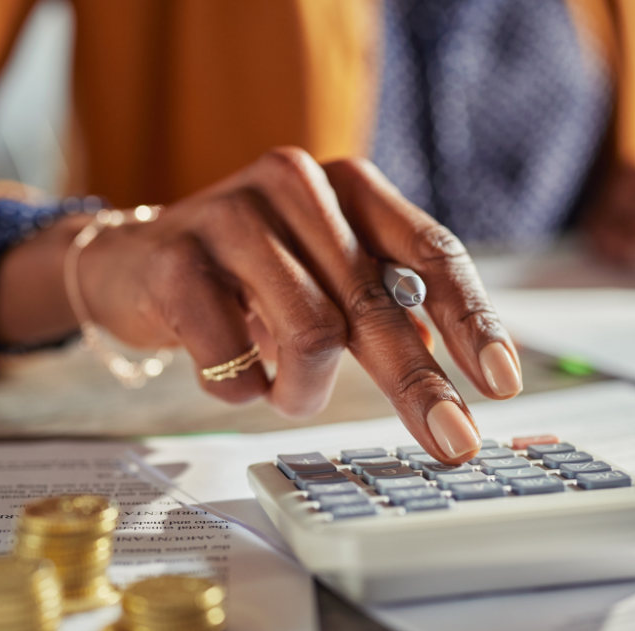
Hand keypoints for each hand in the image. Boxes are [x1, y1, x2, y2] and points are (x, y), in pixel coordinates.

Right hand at [0, 149, 522, 462]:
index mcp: (348, 186)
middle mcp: (297, 185)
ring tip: (288, 393)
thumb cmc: (250, 276)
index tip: (501, 381)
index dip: (472, 320)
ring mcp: (233, 215)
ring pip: (311, 333)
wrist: (133, 262)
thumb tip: (455, 360)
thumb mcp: (328, 275)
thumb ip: (388, 304)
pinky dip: (244, 386)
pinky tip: (232, 370)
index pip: (429, 252)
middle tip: (452, 441)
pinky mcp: (176, 259)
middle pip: (379, 303)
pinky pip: (236, 357)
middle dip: (419, 385)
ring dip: (305, 390)